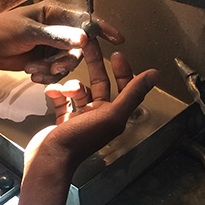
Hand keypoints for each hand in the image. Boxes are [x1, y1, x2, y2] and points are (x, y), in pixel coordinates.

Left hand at [0, 0, 123, 83]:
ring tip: (34, 69)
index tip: (117, 39)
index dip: (103, 28)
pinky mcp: (47, 60)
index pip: (85, 20)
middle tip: (53, 65)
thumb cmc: (2, 31)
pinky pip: (57, 72)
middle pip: (79, 47)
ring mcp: (53, 45)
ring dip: (52, 69)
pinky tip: (32, 73)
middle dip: (66, 59)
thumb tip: (84, 38)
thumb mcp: (30, 32)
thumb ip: (57, 36)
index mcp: (55, 13)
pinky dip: (46, 76)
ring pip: (68, 62)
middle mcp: (58, 29)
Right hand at [15, 40, 156, 204]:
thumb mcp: (111, 114)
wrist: (49, 159)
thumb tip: (155, 74)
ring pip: (80, 91)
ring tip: (67, 87)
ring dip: (73, 84)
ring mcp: (80, 118)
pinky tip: (53, 90)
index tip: (115, 54)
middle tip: (88, 45)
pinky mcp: (62, 120)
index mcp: (113, 115)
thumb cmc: (79, 139)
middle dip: (95, 64)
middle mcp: (99, 116)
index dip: (123, 70)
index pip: (124, 87)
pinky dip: (57, 93)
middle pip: (100, 84)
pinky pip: (62, 100)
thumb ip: (132, 93)